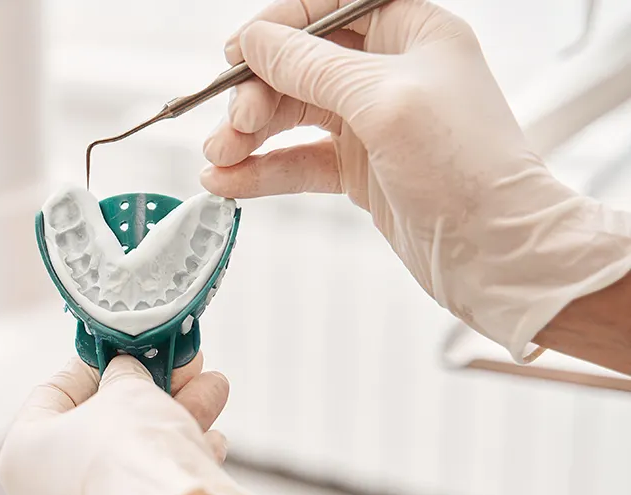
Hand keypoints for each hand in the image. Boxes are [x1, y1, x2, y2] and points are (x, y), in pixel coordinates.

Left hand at [0, 354, 314, 494]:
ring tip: (215, 390)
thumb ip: (124, 377)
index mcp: (22, 456)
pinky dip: (179, 464)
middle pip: (100, 428)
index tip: (127, 349)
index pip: (53, 395)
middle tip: (185, 366)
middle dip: (149, 390)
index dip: (94, 365)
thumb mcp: (127, 392)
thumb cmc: (132, 462)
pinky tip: (213, 441)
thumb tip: (127, 375)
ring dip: (177, 419)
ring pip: (132, 461)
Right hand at [201, 0, 630, 360]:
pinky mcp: (360, 170)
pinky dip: (261, 171)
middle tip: (233, 127)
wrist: (496, 250)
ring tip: (219, 161)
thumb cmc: (465, 165)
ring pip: (291, 115)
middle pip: (300, 66)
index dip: (280, 26)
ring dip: (248, 136)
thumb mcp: (381, 100)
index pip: (330, 9)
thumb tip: (257, 42)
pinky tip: (229, 183)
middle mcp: (391, 72)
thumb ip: (311, 66)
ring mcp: (372, 123)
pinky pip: (297, 161)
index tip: (237, 53)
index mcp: (412, 33)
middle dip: (256, 94)